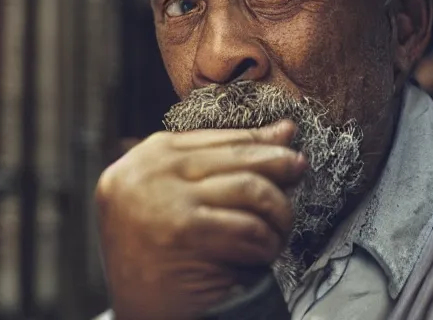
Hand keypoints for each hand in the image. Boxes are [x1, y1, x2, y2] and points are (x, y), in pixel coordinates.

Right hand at [95, 121, 306, 319]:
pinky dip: (266, 241)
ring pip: (250, 188)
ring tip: (278, 228)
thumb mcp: (176, 190)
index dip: (260, 139)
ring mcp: (168, 199)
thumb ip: (221, 160)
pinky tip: (262, 252)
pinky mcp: (184, 231)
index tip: (287, 140)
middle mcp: (156, 169)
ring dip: (277, 211)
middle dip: (278, 165)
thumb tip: (284, 130)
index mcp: (153, 152)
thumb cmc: (157, 246)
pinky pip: (248, 227)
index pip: (221, 136)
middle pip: (238, 156)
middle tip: (299, 169)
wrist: (133, 309)